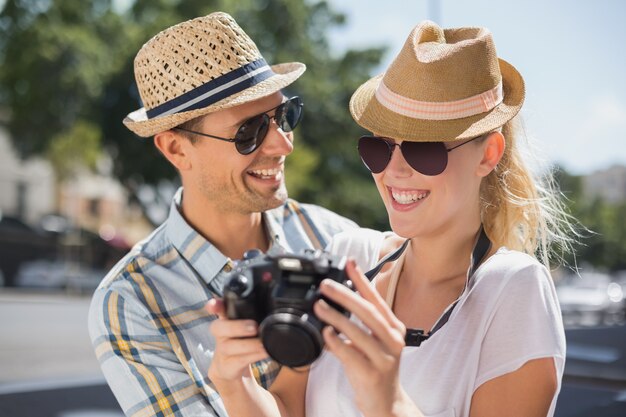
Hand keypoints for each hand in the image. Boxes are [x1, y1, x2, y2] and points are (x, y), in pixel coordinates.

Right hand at [206, 299, 268, 389]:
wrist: (232, 372)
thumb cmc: (246, 343)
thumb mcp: (252, 329)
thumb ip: (263, 317)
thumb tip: (285, 301)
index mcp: (227, 320)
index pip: (218, 308)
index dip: (215, 305)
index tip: (214, 304)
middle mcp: (221, 335)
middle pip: (217, 327)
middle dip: (235, 326)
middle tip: (254, 327)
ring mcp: (221, 352)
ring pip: (227, 347)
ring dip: (248, 345)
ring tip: (263, 345)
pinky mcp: (225, 368)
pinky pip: (236, 362)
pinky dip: (252, 357)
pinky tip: (264, 353)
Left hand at [313, 260, 414, 416]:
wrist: (386, 402)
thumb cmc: (375, 367)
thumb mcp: (373, 341)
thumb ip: (359, 322)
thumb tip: (337, 297)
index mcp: (393, 327)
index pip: (376, 299)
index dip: (361, 280)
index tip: (349, 263)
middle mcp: (392, 339)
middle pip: (367, 311)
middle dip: (345, 295)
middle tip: (325, 285)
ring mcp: (384, 357)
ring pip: (358, 331)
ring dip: (335, 317)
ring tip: (319, 306)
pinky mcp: (372, 374)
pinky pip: (351, 354)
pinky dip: (336, 342)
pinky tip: (326, 334)